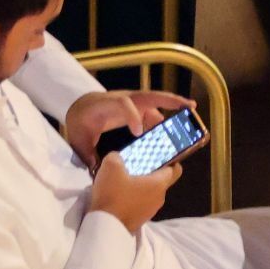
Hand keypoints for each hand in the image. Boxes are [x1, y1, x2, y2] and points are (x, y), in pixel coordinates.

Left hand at [62, 89, 190, 169]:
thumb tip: (97, 171)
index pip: (123, 105)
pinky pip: (154, 110)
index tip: (139, 132)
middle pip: (148, 96)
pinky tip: (177, 126)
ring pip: (155, 101)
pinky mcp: (137, 107)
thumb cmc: (80, 122)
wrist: (80, 107)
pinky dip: (166, 116)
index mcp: (107, 105)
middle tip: (188, 106)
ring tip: (191, 112)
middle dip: (168, 100)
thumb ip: (87, 155)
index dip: (132, 116)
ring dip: (173, 106)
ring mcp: (132, 102)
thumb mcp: (78, 139)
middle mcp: (123, 99)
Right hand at [89, 151, 180, 236]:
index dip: (169, 160)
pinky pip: (140, 203)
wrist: (104, 227)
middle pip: (160, 181)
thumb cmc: (113, 195)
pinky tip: (118, 194)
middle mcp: (159, 198)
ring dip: (139, 186)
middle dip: (149, 172)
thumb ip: (117, 156)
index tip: (157, 155)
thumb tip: (118, 158)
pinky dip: (133, 197)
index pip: (176, 169)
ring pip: (149, 193)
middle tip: (135, 165)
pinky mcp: (139, 220)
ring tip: (122, 179)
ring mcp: (150, 211)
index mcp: (159, 184)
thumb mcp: (111, 167)